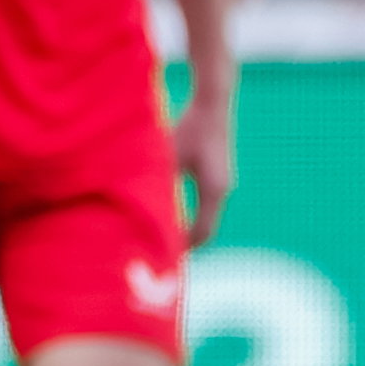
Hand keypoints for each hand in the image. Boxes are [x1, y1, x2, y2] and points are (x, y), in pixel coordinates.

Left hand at [170, 91, 235, 247]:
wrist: (212, 106)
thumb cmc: (189, 128)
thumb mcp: (169, 157)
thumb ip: (160, 183)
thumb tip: (141, 206)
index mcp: (213, 189)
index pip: (201, 231)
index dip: (183, 247)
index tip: (165, 259)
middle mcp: (222, 190)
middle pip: (206, 230)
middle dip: (185, 244)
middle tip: (164, 258)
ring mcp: (223, 184)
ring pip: (208, 219)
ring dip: (190, 231)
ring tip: (168, 244)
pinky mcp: (219, 177)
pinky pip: (207, 207)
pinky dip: (193, 218)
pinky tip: (176, 220)